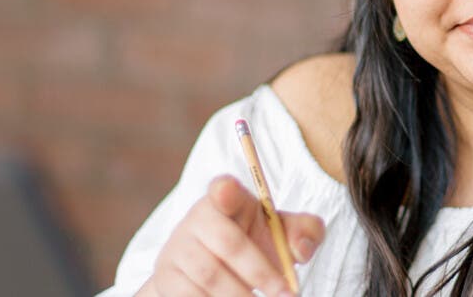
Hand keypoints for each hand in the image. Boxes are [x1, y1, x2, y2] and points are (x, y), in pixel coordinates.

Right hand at [136, 176, 325, 296]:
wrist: (214, 274)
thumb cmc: (255, 245)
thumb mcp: (283, 233)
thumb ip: (305, 231)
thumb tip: (301, 249)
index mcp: (227, 199)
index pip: (223, 188)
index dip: (224, 190)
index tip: (228, 192)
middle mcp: (197, 218)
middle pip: (228, 242)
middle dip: (261, 272)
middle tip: (286, 294)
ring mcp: (178, 247)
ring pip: (210, 275)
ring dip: (241, 294)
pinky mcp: (167, 276)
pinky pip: (192, 294)